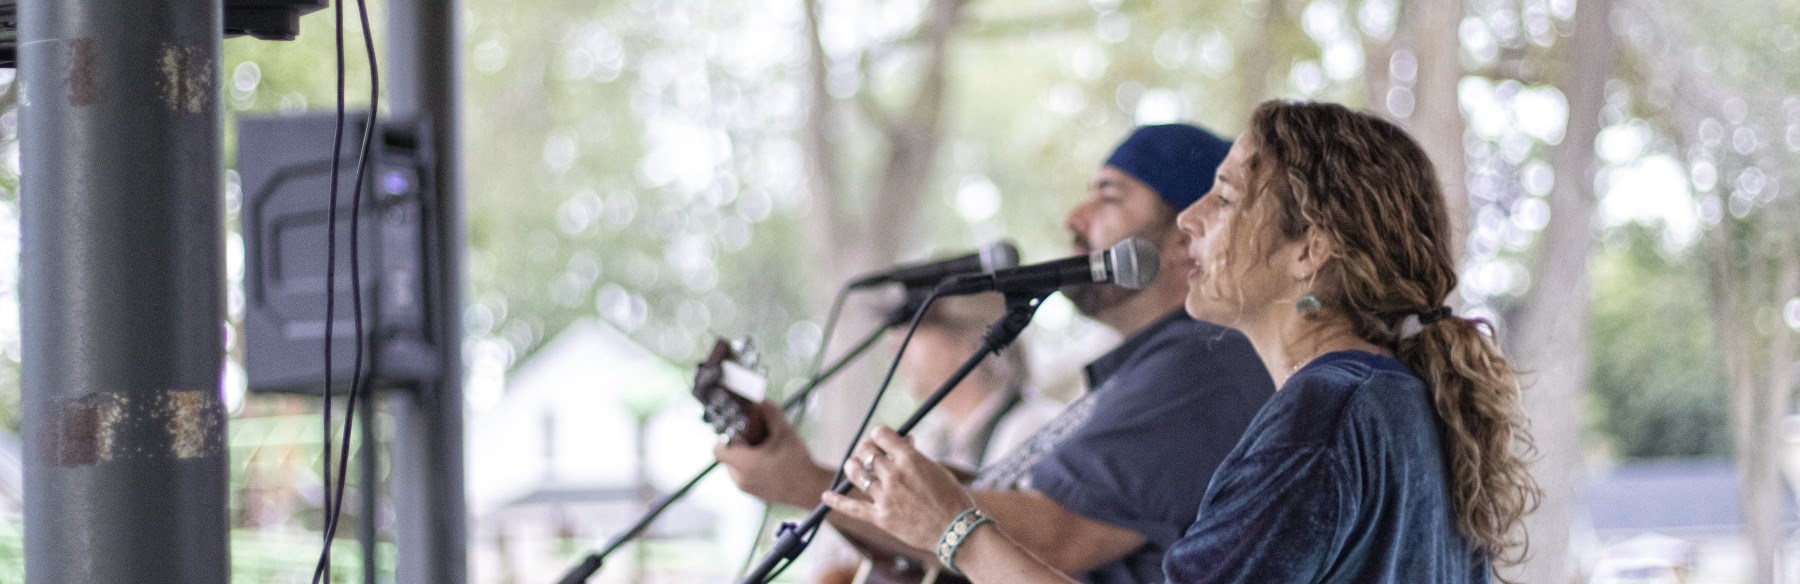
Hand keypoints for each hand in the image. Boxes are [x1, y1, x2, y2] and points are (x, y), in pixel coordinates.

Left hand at [713, 401, 832, 507]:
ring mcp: (746, 488)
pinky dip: (749, 466)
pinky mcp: (752, 492)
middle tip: (753, 438)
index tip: (739, 431)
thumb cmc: (798, 463)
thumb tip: (759, 401)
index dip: (725, 437)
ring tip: (762, 450)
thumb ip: (770, 413)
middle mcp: (741, 479)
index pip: (718, 450)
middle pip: (726, 456)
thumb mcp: (785, 432)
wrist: (810, 489)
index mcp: (746, 464)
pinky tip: (766, 461)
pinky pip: (742, 475)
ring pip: (733, 466)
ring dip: (743, 455)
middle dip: (737, 444)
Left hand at [822, 425, 972, 550]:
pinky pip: (852, 507)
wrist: (956, 530)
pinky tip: (826, 497)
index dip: (878, 434)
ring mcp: (885, 496)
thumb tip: (902, 442)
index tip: (880, 438)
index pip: (881, 434)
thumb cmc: (951, 498)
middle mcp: (894, 475)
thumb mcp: (935, 469)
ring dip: (853, 466)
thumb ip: (914, 456)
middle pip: (867, 452)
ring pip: (856, 473)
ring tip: (854, 466)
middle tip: (869, 452)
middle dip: (867, 448)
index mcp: (909, 458)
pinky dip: (836, 502)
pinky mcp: (880, 517)